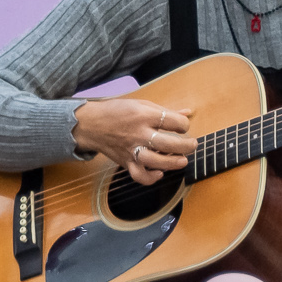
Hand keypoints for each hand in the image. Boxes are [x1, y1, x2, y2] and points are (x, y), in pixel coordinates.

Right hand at [71, 95, 195, 184]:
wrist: (90, 124)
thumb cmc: (116, 111)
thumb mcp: (141, 104)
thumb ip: (165, 110)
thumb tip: (188, 113)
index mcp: (143, 115)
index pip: (173, 121)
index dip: (184, 125)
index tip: (183, 126)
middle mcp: (138, 133)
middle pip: (168, 143)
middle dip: (186, 146)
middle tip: (192, 145)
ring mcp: (131, 149)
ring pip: (156, 161)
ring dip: (174, 163)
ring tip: (182, 160)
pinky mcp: (125, 161)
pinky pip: (140, 176)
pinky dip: (152, 178)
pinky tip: (160, 172)